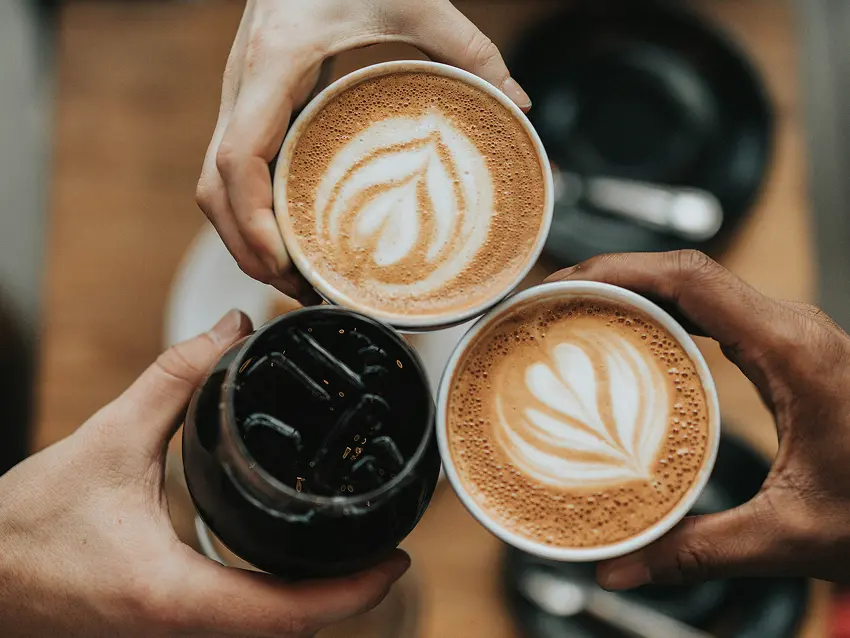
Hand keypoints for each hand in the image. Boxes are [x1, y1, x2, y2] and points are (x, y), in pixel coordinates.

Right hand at [0, 310, 408, 636]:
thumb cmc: (24, 525)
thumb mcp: (106, 440)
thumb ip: (175, 379)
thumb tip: (231, 329)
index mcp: (172, 594)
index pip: (286, 613)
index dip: (352, 592)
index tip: (397, 559)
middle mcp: (179, 630)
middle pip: (291, 629)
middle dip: (348, 594)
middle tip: (389, 544)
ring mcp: (173, 637)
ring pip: (267, 634)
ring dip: (318, 601)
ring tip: (356, 549)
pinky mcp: (164, 628)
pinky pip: (240, 626)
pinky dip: (280, 603)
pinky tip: (295, 565)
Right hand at [196, 0, 530, 301]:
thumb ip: (467, 49)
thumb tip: (517, 104)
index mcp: (274, 66)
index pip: (236, 159)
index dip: (251, 221)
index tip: (284, 262)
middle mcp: (243, 88)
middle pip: (214, 190)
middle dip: (247, 248)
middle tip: (299, 289)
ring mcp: (241, 99)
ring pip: (214, 186)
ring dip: (244, 238)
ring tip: (295, 277)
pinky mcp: (252, 107)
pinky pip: (233, 172)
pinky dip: (251, 213)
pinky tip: (290, 235)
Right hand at [546, 251, 849, 587]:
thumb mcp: (790, 534)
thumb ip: (698, 550)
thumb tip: (619, 566)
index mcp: (792, 350)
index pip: (691, 277)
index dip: (619, 269)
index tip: (564, 282)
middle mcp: (791, 328)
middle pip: (684, 270)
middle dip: (611, 274)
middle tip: (551, 300)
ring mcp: (789, 333)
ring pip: (697, 284)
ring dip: (635, 288)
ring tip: (576, 310)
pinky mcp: (785, 349)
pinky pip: (713, 310)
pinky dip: (663, 310)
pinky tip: (630, 336)